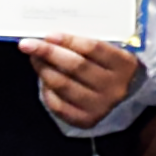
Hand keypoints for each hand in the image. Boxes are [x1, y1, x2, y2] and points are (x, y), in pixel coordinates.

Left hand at [23, 33, 141, 129]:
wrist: (126, 97)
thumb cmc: (112, 68)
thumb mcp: (110, 52)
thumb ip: (87, 45)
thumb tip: (51, 38)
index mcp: (124, 64)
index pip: (94, 48)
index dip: (69, 40)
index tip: (49, 35)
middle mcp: (114, 87)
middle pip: (76, 66)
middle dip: (49, 53)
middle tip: (28, 44)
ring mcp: (100, 106)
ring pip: (64, 85)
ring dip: (44, 70)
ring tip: (35, 59)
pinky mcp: (86, 120)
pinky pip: (58, 104)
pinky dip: (47, 90)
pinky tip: (45, 79)